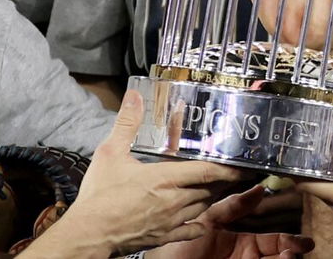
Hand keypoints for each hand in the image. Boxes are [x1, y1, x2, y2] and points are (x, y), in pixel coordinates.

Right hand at [41, 91, 251, 256]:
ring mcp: (170, 221)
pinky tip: (204, 221)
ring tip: (224, 187)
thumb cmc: (100, 197)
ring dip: (215, 196)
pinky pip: (190, 230)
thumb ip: (127, 124)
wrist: (89, 234)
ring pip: (203, 207)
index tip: (244, 164)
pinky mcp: (163, 236)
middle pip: (210, 189)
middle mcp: (173, 201)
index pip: (206, 172)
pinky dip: (200, 223)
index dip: (228, 168)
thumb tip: (134, 97)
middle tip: (241, 172)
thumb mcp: (110, 153)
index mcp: (164, 179)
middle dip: (227, 181)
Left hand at [147, 186, 313, 257]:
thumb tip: (257, 188)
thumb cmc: (177, 248)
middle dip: (293, 251)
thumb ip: (232, 206)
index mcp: (240, 243)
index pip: (272, 241)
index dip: (289, 241)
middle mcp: (245, 257)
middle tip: (303, 247)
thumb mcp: (208, 221)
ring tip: (290, 254)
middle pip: (278, 255)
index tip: (305, 241)